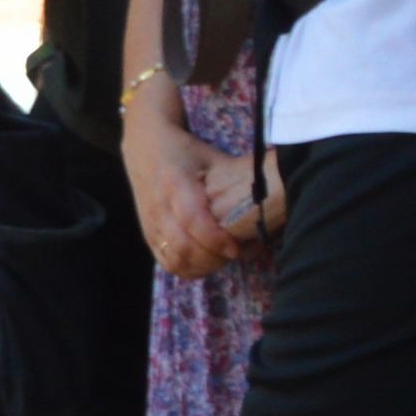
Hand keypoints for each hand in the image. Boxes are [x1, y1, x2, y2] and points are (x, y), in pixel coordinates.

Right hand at [121, 106, 244, 277]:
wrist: (146, 147)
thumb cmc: (186, 152)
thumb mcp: (213, 158)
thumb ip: (237, 178)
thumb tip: (270, 197)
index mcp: (176, 184)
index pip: (193, 220)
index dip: (216, 239)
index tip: (237, 247)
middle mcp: (159, 207)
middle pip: (184, 246)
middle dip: (215, 258)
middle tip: (237, 252)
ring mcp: (150, 223)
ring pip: (175, 259)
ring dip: (203, 266)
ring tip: (223, 258)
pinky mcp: (148, 234)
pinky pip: (167, 262)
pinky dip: (189, 269)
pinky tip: (206, 262)